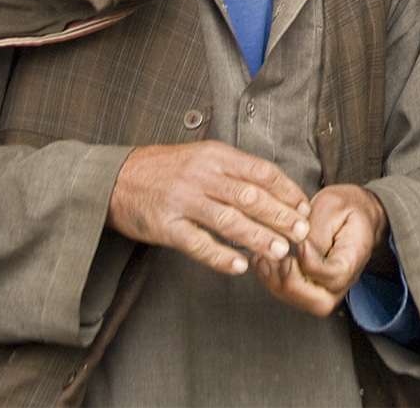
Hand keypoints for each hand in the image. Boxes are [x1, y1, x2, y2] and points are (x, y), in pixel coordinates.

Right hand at [109, 142, 310, 276]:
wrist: (116, 179)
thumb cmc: (165, 169)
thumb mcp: (201, 157)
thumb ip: (233, 170)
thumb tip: (274, 189)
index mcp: (215, 156)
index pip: (260, 172)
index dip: (286, 191)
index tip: (303, 208)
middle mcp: (202, 176)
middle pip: (249, 196)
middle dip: (280, 216)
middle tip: (302, 233)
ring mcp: (183, 201)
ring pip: (228, 220)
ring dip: (257, 237)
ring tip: (280, 251)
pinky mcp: (165, 226)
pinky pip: (198, 244)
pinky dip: (220, 256)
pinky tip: (240, 265)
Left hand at [253, 184, 386, 316]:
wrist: (350, 212)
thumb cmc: (343, 207)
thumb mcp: (332, 207)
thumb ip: (316, 231)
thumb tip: (297, 249)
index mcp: (354, 258)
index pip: (334, 276)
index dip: (311, 263)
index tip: (300, 242)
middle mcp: (343, 280)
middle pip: (320, 303)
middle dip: (292, 285)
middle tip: (282, 260)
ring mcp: (326, 287)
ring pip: (301, 302)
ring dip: (277, 284)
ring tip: (263, 260)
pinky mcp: (309, 286)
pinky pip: (290, 295)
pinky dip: (271, 281)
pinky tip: (260, 262)